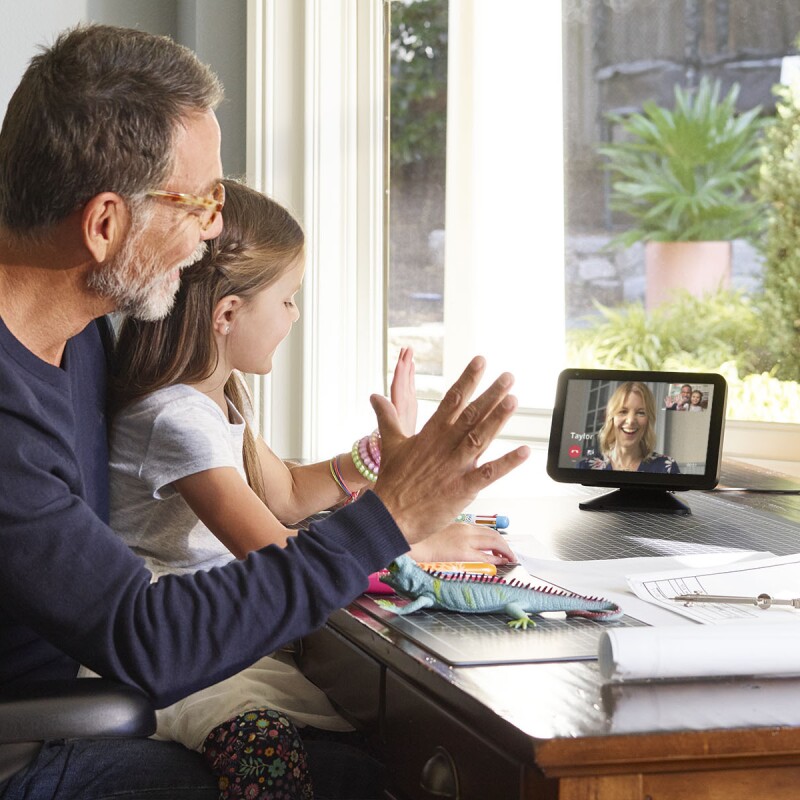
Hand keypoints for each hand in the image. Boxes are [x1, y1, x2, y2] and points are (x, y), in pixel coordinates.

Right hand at [371, 356, 528, 544]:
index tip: (480, 362)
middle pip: (471, 415)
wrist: (389, 516)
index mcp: (430, 434)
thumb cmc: (392, 482)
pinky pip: (489, 473)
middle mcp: (445, 446)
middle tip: (508, 377)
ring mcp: (455, 467)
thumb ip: (388, 417)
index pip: (452, 400)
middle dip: (491, 394)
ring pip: (480, 438)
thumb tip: (375, 396)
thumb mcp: (391, 444)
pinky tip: (524, 451)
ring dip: (498, 420)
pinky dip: (507, 463)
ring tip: (513, 400)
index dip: (468, 379)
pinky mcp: (463, 488)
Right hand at [408, 522, 514, 563]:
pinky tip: (501, 563)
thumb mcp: (436, 532)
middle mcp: (463, 528)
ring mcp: (463, 539)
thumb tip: (457, 546)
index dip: (496, 538)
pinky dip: (496, 558)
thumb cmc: (416, 539)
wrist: (405, 542)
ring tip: (510, 559)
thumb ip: (451, 536)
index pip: (484, 528)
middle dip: (505, 544)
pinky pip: (485, 555)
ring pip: (493, 541)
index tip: (501, 545)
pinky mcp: (460, 552)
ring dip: (505, 550)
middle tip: (510, 554)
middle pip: (492, 534)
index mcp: (457, 523)